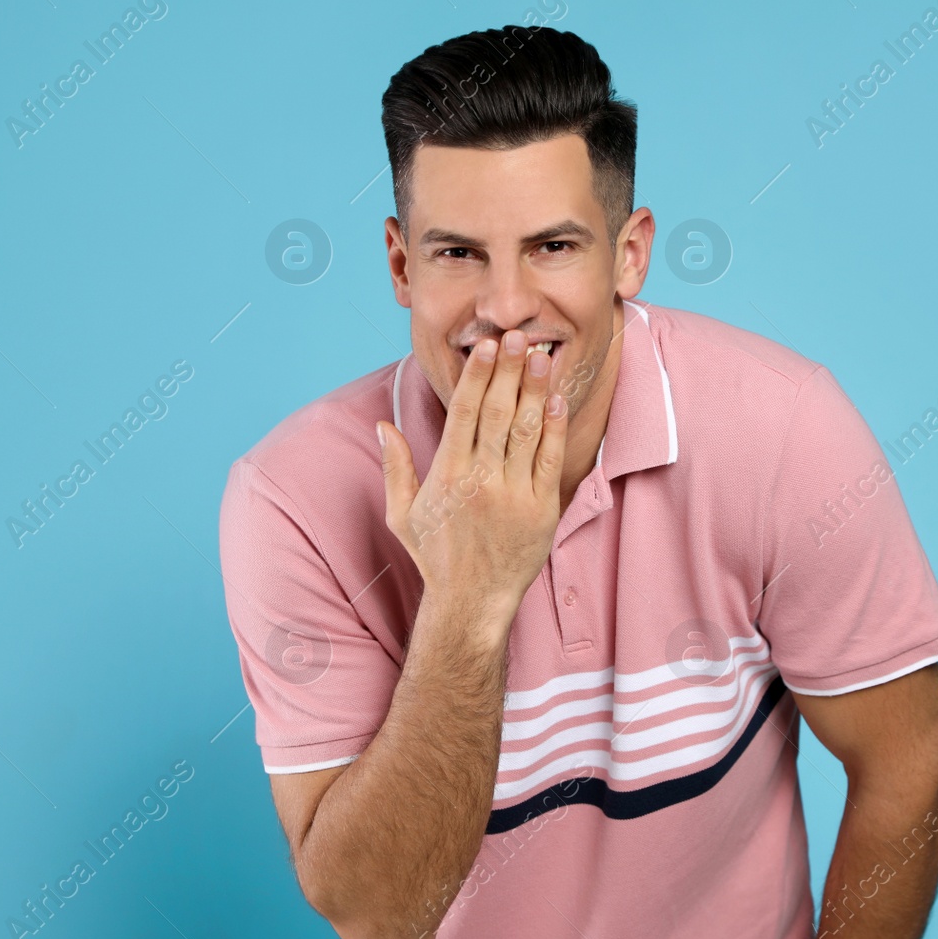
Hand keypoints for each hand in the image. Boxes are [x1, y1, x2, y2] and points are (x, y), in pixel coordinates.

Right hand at [377, 330, 567, 632]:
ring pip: (525, 430)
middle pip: (496, 412)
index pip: (463, 413)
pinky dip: (553, 428)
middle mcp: (480, 480)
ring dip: (533, 390)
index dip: (476, 376)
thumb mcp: (403, 513)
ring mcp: (513, 495)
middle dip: (507, 371)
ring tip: (541, 356)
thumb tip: (382, 426)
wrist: (471, 603)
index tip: (486, 347)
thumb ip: (395, 466)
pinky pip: (548, 460)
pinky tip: (555, 400)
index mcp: (447, 475)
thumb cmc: (436, 558)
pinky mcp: (541, 510)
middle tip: (517, 334)